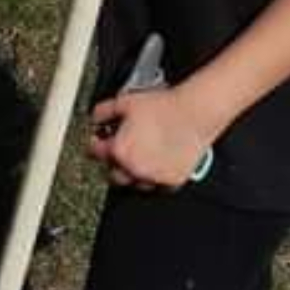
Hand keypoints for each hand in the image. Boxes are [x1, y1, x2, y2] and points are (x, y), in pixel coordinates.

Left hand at [87, 85, 218, 189]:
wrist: (195, 113)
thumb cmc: (164, 108)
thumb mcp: (123, 102)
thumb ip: (103, 112)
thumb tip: (95, 118)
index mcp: (119, 150)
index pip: (95, 152)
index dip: (94, 144)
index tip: (96, 142)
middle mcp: (135, 167)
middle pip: (114, 174)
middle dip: (113, 164)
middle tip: (118, 154)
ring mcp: (155, 176)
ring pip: (137, 183)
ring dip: (135, 174)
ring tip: (139, 160)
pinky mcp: (173, 180)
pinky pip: (160, 187)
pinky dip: (157, 179)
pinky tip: (157, 167)